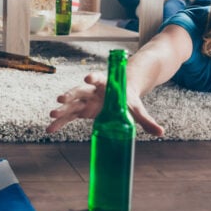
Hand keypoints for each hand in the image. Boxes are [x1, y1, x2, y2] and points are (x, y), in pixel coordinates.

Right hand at [46, 72, 163, 136]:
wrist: (121, 93)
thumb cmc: (128, 98)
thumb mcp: (136, 108)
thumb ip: (146, 120)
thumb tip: (161, 133)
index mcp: (106, 85)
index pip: (99, 79)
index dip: (93, 78)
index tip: (88, 78)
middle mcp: (92, 91)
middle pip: (79, 91)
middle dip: (70, 95)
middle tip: (61, 99)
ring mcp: (85, 100)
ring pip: (71, 104)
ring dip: (62, 110)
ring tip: (51, 116)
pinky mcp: (82, 110)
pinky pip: (69, 117)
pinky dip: (60, 123)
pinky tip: (49, 129)